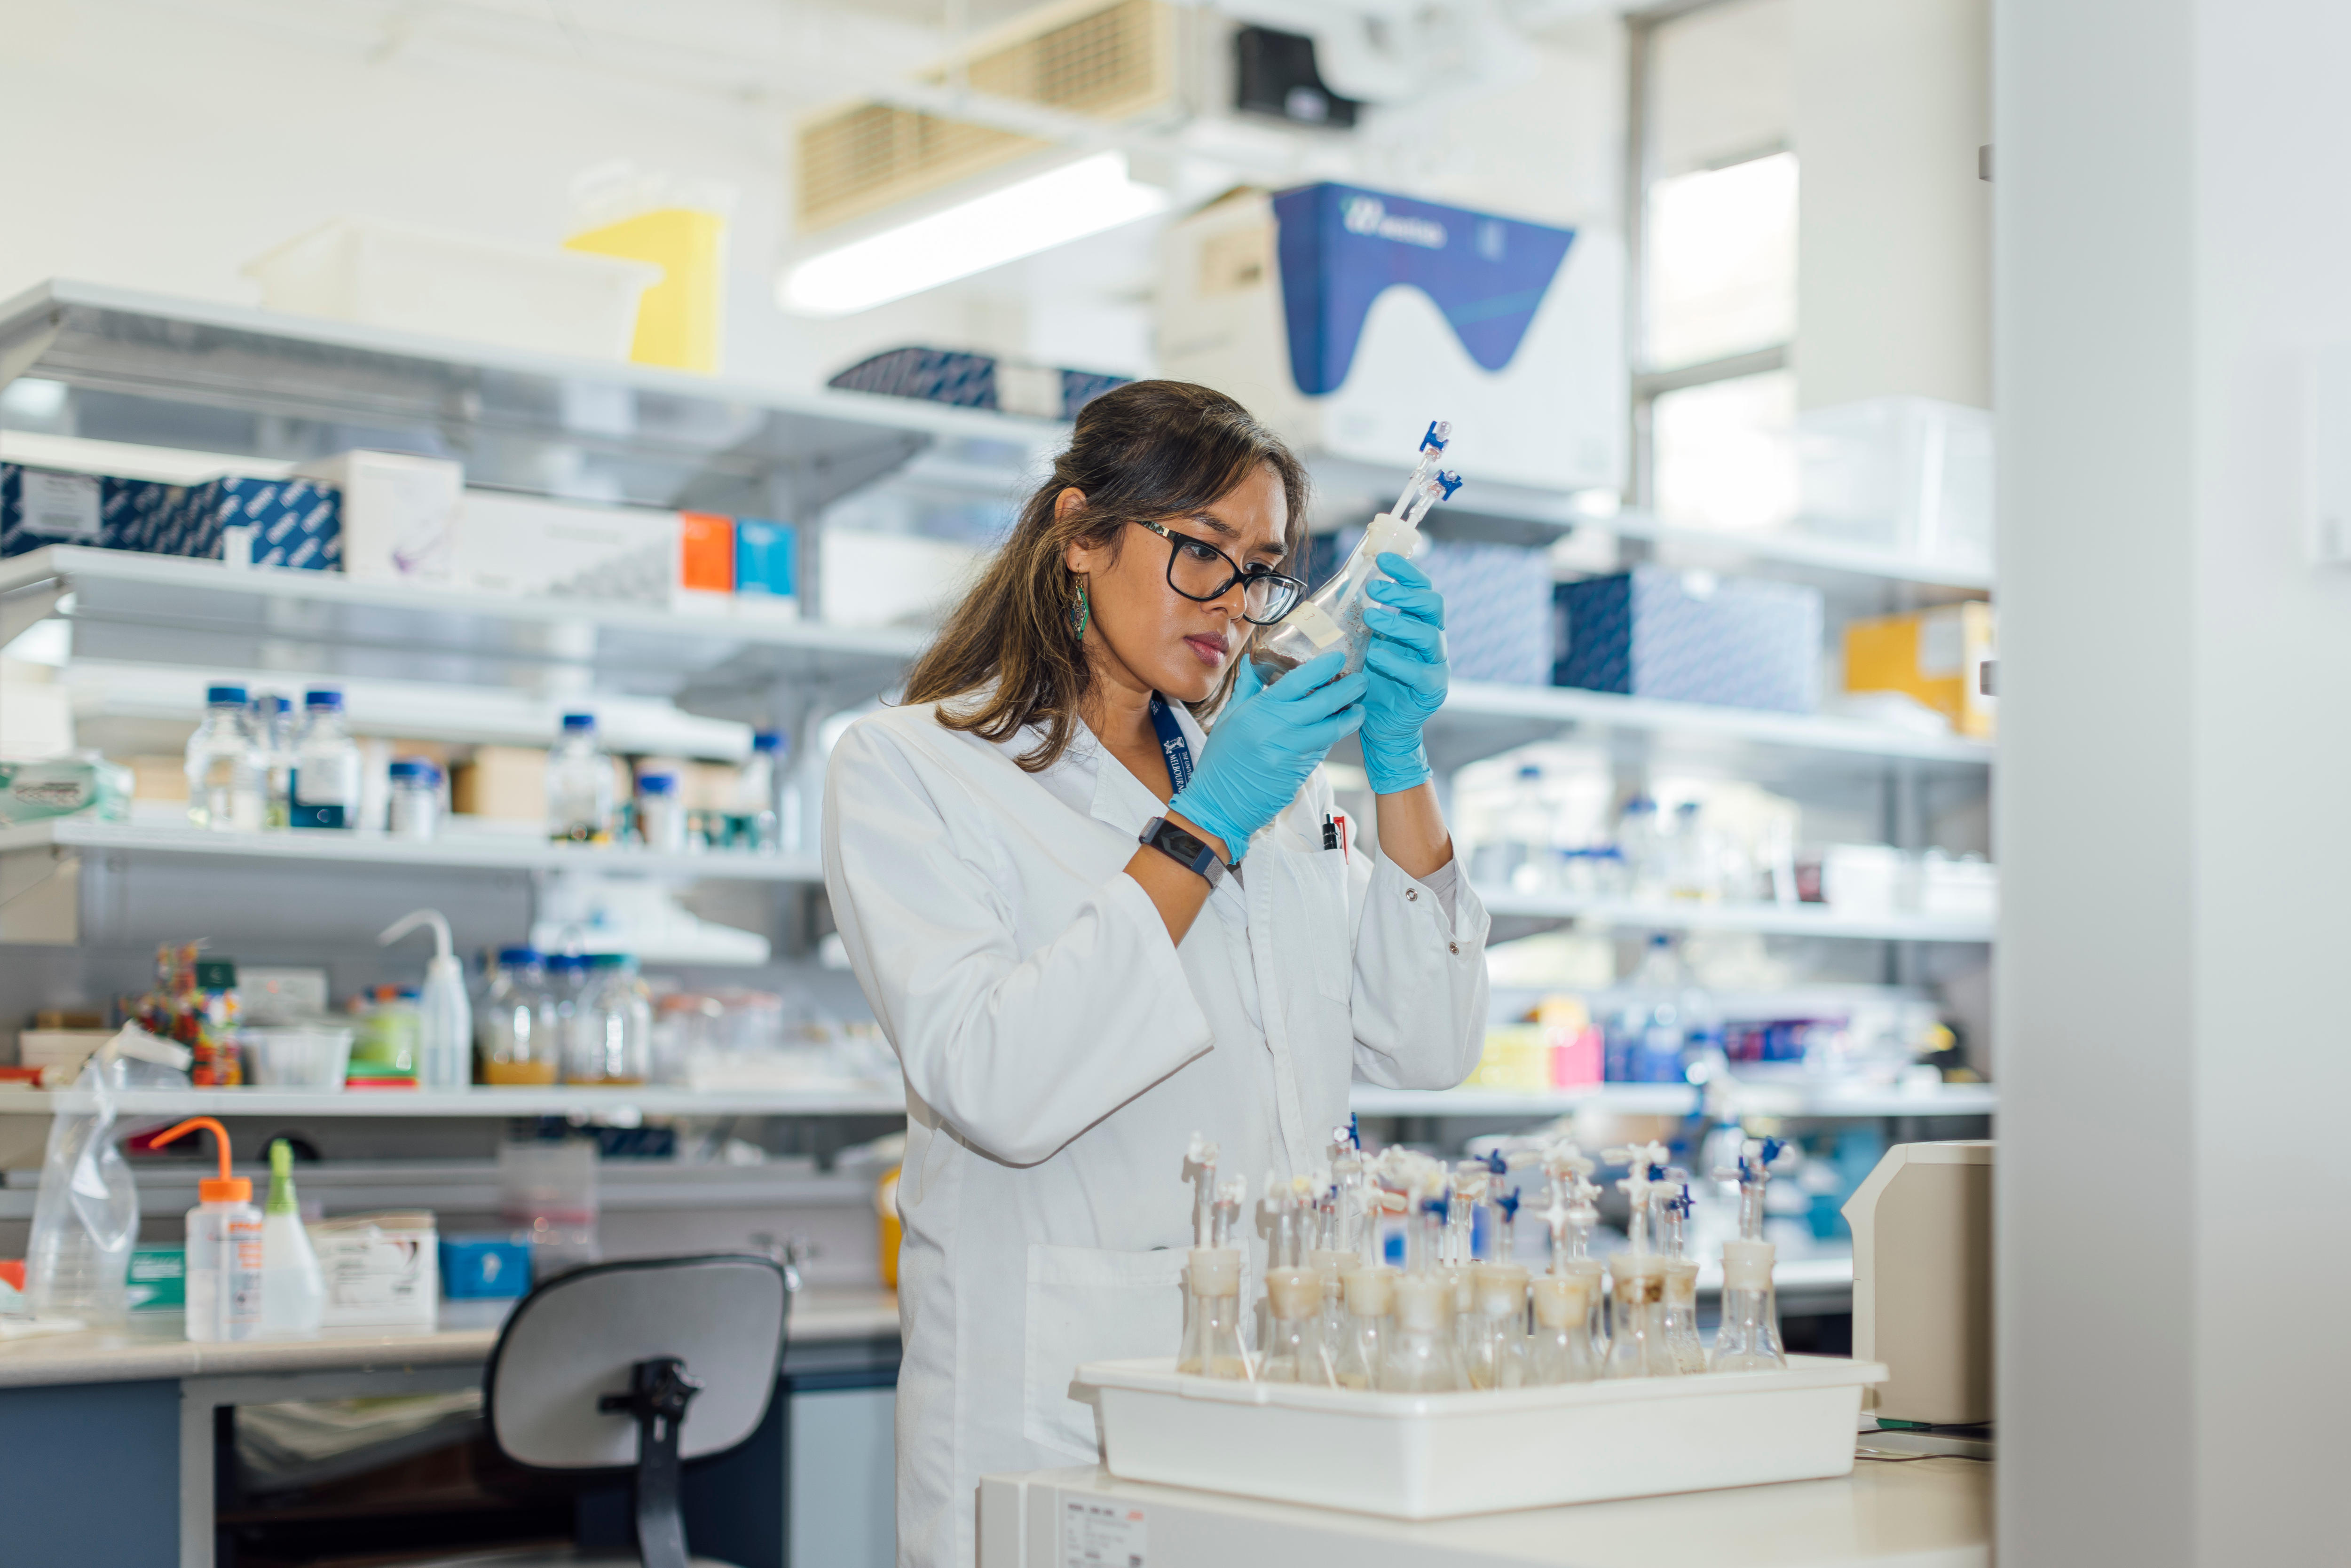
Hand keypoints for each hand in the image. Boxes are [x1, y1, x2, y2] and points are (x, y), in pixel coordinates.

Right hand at [1169, 648, 1364, 860]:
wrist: (1219, 804)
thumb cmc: (1220, 760)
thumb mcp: (1228, 719)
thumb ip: (1247, 689)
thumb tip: (1253, 661)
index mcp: (1259, 711)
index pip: (1298, 681)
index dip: (1323, 667)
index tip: (1339, 657)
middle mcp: (1278, 729)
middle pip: (1324, 703)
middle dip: (1349, 690)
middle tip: (1361, 680)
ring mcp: (1291, 753)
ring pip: (1331, 730)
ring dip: (1350, 718)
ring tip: (1359, 708)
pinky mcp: (1299, 773)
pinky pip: (1322, 750)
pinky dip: (1331, 738)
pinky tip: (1336, 731)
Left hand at [1359, 553, 1447, 794]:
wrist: (1379, 724)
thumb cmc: (1369, 680)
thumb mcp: (1360, 646)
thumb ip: (1356, 623)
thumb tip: (1329, 593)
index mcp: (1416, 623)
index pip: (1420, 588)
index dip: (1406, 571)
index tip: (1382, 558)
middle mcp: (1430, 639)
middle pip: (1432, 605)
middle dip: (1404, 593)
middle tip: (1374, 588)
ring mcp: (1436, 663)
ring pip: (1428, 635)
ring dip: (1398, 623)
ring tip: (1371, 619)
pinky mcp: (1433, 688)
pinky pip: (1421, 671)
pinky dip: (1398, 662)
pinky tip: (1376, 657)